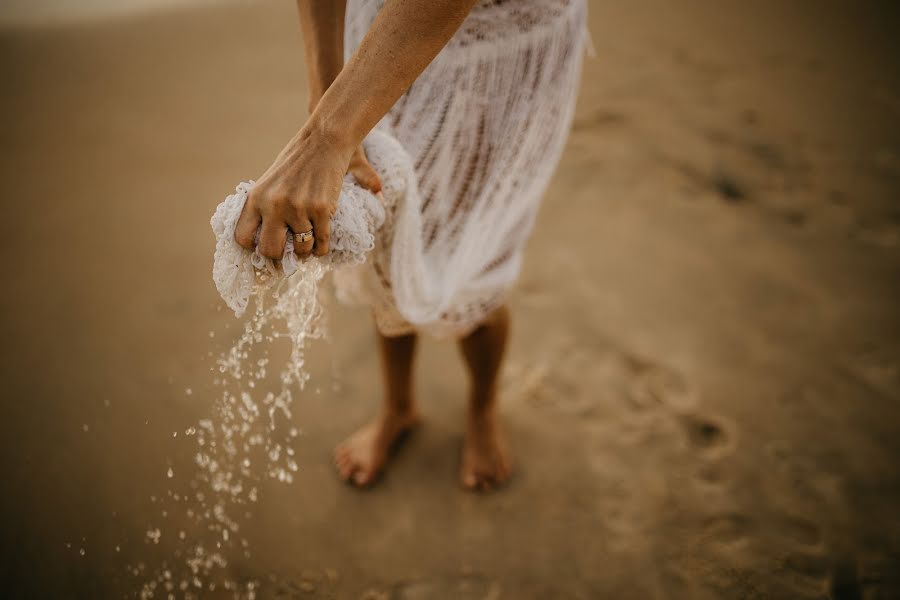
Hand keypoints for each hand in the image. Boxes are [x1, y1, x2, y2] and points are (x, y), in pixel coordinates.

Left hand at [234, 125, 380, 259]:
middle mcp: (274, 205)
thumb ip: (264, 208)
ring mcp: (299, 208)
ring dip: (305, 252)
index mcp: (256, 198)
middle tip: (287, 256)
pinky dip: (321, 249)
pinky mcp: (322, 210)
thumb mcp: (271, 182)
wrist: (324, 141)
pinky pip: (321, 244)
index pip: (243, 238)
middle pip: (270, 251)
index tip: (263, 250)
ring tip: (308, 245)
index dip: (253, 249)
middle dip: (279, 259)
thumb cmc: (297, 162)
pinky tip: (320, 245)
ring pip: (301, 250)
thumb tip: (264, 242)